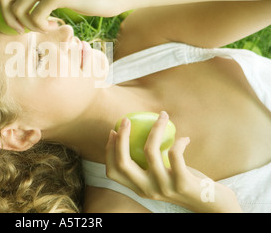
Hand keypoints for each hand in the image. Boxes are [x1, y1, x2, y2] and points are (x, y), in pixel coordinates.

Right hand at [105, 112, 241, 212]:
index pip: (113, 171)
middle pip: (123, 163)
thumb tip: (137, 132)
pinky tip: (184, 138)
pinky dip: (178, 142)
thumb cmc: (185, 183)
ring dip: (155, 128)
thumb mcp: (162, 177)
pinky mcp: (182, 184)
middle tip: (125, 120)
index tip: (113, 131)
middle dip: (121, 138)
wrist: (212, 205)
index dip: (109, 150)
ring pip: (149, 151)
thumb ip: (150, 164)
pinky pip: (174, 154)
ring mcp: (164, 188)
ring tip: (162, 116)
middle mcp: (147, 190)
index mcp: (139, 188)